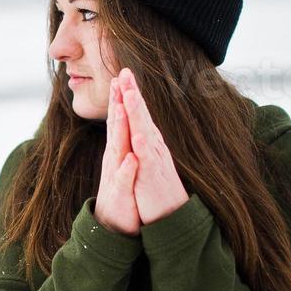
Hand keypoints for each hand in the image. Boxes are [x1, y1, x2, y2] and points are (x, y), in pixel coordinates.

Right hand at [92, 75, 140, 235]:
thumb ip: (124, 146)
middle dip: (118, 103)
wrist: (114, 228)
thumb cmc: (123, 196)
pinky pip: (124, 180)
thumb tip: (127, 125)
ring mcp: (116, 175)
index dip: (121, 98)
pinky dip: (127, 168)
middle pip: (116, 126)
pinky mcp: (120, 194)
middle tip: (119, 78)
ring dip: (120, 128)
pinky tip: (130, 157)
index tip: (123, 75)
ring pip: (118, 148)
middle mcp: (115, 159)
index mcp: (118, 151)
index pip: (120, 120)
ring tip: (122, 107)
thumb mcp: (124, 167)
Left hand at [116, 68, 189, 224]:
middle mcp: (151, 148)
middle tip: (125, 72)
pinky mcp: (153, 178)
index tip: (121, 74)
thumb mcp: (144, 163)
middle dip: (132, 94)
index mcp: (146, 144)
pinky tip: (137, 136)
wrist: (169, 218)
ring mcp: (153, 161)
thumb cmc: (154, 190)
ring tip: (129, 94)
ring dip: (137, 114)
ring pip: (144, 133)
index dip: (128, 95)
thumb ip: (141, 144)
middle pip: (140, 117)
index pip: (136, 115)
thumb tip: (137, 126)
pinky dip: (142, 148)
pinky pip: (148, 161)